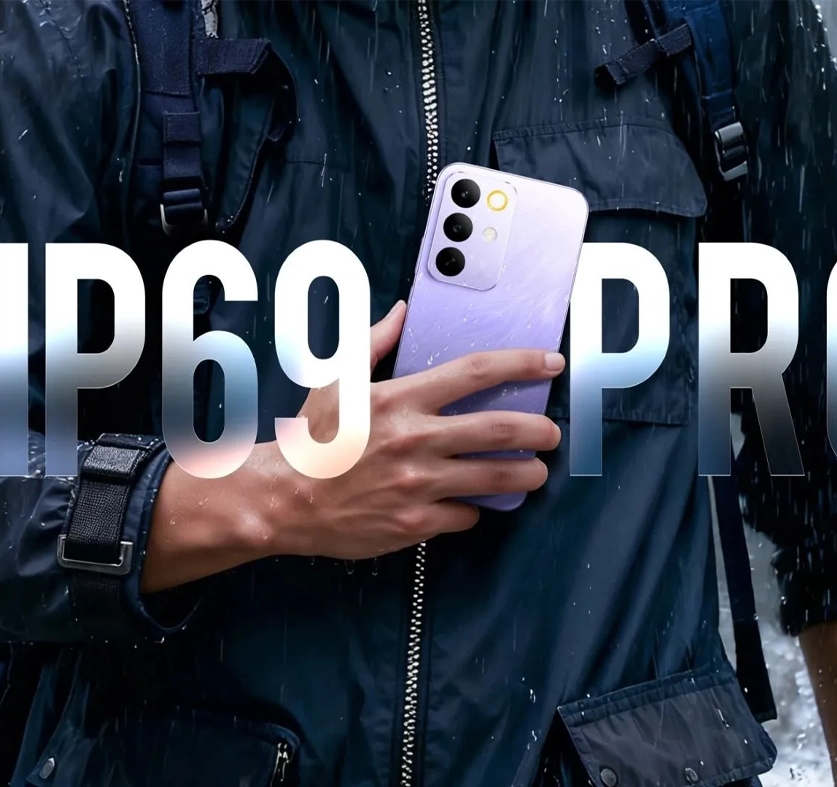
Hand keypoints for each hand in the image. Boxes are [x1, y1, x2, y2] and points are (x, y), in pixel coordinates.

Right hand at [253, 300, 564, 559]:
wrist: (284, 500)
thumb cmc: (313, 441)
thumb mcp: (337, 382)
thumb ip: (375, 343)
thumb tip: (402, 312)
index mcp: (400, 399)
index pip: (476, 372)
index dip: (522, 364)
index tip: (549, 363)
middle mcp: (415, 439)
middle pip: (501, 429)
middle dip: (540, 430)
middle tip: (552, 433)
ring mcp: (418, 484)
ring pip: (496, 477)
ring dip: (526, 474)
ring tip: (535, 472)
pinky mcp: (416, 522)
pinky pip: (465, 514)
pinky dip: (474, 508)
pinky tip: (472, 503)